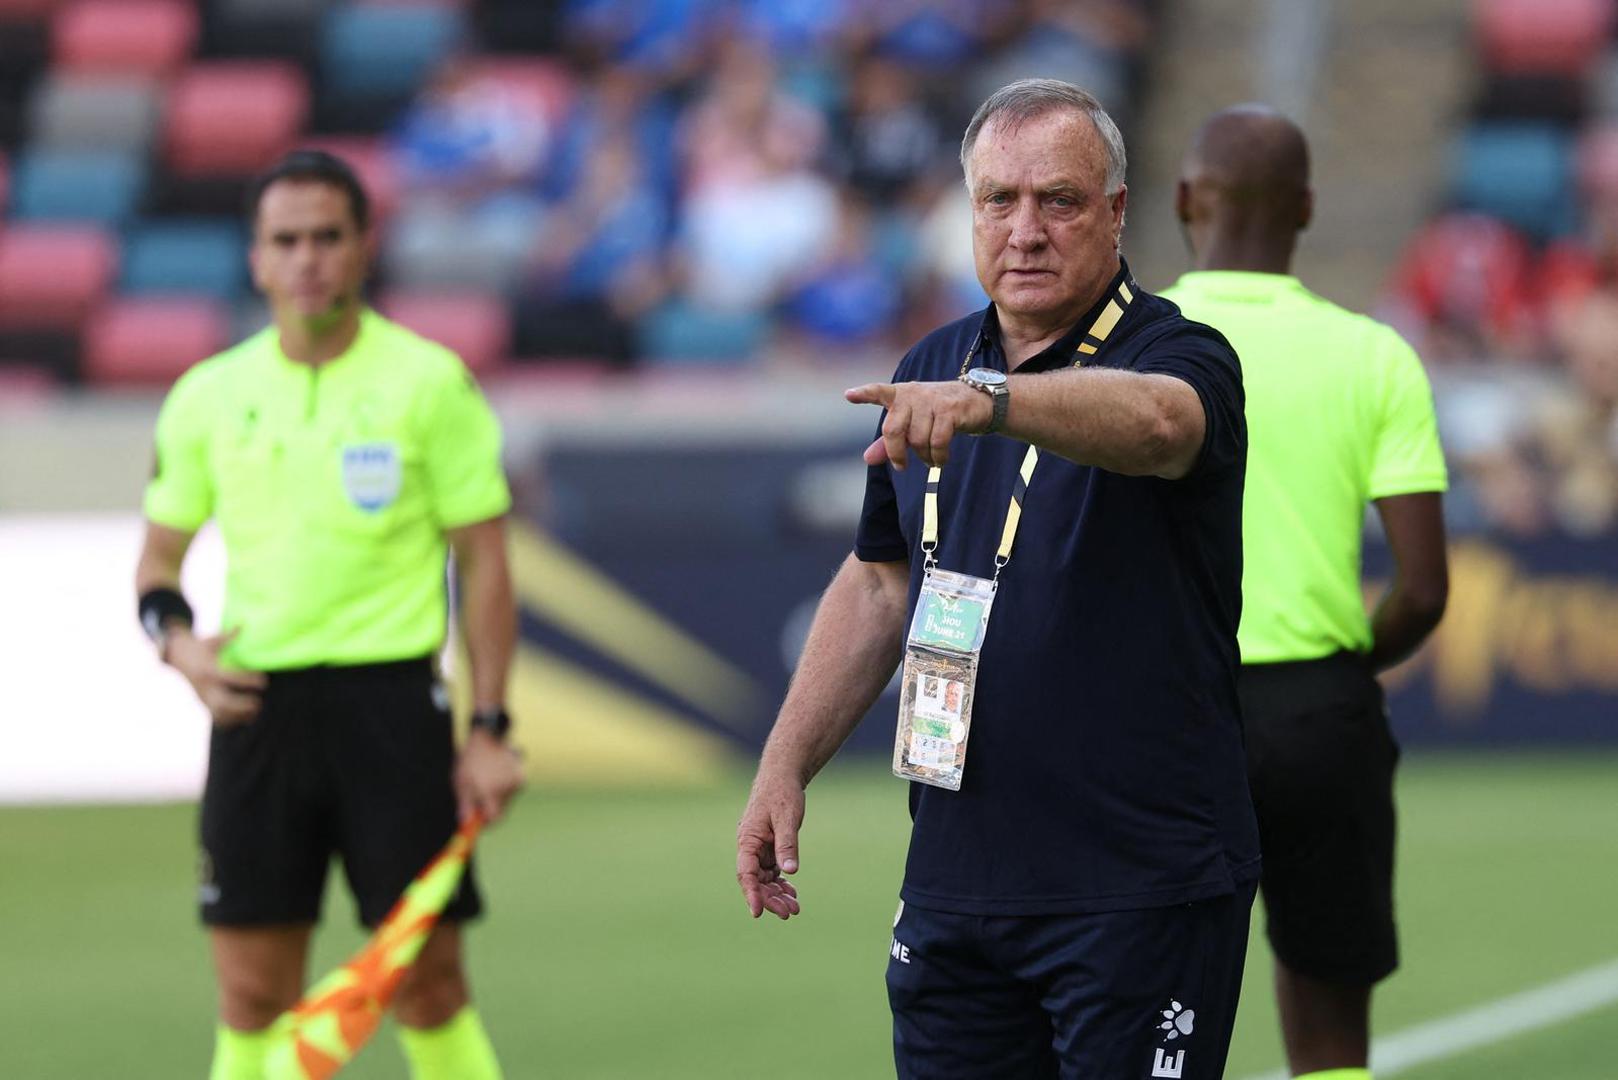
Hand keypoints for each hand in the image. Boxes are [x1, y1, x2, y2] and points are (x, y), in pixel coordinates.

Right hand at [166, 627, 265, 726]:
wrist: (175, 655)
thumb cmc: (198, 646)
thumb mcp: (212, 641)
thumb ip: (229, 636)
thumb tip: (243, 624)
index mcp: (209, 668)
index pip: (231, 677)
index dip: (248, 680)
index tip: (264, 681)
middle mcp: (205, 685)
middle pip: (223, 701)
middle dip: (241, 705)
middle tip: (258, 703)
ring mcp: (202, 695)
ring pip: (219, 712)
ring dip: (237, 716)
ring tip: (255, 714)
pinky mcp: (201, 701)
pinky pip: (214, 715)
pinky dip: (228, 721)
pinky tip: (244, 720)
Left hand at [454, 728, 524, 824]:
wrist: (487, 737)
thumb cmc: (470, 761)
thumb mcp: (461, 783)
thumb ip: (465, 805)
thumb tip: (466, 823)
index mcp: (490, 791)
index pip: (494, 818)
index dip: (486, 822)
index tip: (478, 821)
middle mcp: (506, 788)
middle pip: (502, 811)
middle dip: (490, 808)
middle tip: (479, 799)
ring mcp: (516, 782)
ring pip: (507, 801)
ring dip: (497, 798)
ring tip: (487, 781)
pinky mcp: (521, 776)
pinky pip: (512, 791)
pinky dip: (504, 788)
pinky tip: (496, 776)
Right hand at [735, 770, 804, 920]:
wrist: (782, 776)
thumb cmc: (782, 794)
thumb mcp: (787, 818)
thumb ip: (787, 844)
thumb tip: (791, 872)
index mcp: (748, 839)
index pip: (746, 873)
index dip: (751, 893)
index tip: (758, 912)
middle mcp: (750, 847)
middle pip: (756, 880)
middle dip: (770, 899)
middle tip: (789, 913)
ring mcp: (759, 849)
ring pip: (764, 879)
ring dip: (777, 895)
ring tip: (794, 909)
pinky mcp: (769, 847)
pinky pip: (773, 871)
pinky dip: (781, 883)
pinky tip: (792, 894)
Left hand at [845, 380, 994, 469]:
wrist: (976, 402)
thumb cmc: (937, 414)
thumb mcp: (912, 425)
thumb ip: (889, 441)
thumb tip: (868, 459)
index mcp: (900, 394)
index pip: (879, 391)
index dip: (864, 394)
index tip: (848, 395)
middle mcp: (913, 394)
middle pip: (893, 430)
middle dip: (896, 453)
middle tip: (901, 466)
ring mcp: (932, 400)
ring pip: (917, 439)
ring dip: (924, 456)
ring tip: (931, 459)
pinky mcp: (949, 410)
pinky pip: (937, 441)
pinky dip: (938, 457)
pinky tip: (941, 460)